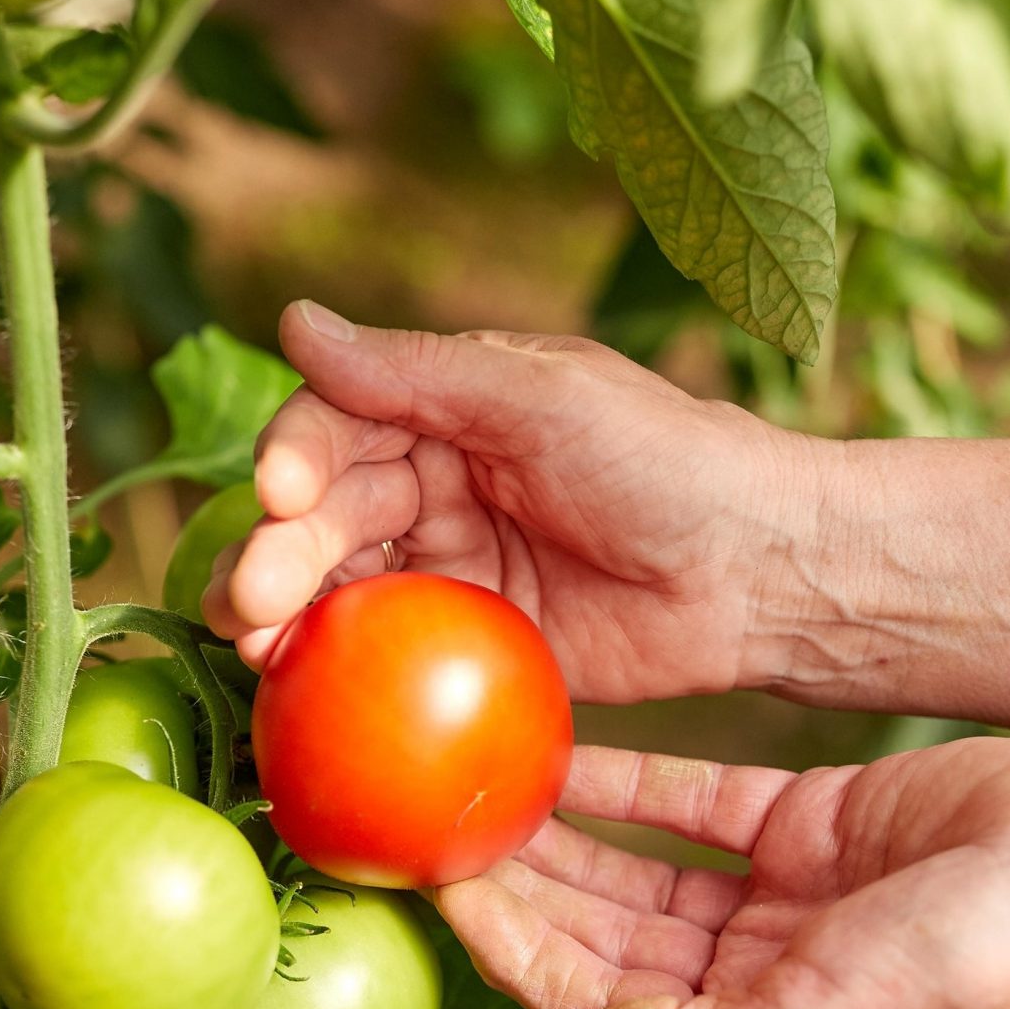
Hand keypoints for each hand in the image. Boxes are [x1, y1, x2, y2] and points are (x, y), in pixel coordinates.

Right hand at [205, 301, 827, 701]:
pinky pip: (387, 657)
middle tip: (252, 594)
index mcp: (447, 406)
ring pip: (340, 587)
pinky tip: (291, 688)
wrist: (760, 574)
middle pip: (325, 515)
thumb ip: (417, 371)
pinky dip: (333, 670)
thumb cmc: (666, 459)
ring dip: (282, 614)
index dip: (297, 457)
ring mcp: (451, 569)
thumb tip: (292, 320)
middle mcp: (436, 482)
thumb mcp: (541, 399)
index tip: (281, 490)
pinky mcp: (473, 644)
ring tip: (249, 643)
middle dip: (277, 551)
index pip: (338, 424)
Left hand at [435, 739, 1009, 1008]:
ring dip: (560, 831)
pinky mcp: (812, 821)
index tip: (441, 895)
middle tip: (431, 823)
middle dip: (520, 888)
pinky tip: (560, 745)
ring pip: (636, 865)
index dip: (515, 952)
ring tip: (476, 778)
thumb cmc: (986, 973)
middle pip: (601, 933)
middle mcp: (752, 976)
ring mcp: (780, 898)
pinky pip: (698, 798)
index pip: (596, 1002)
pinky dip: (631, 777)